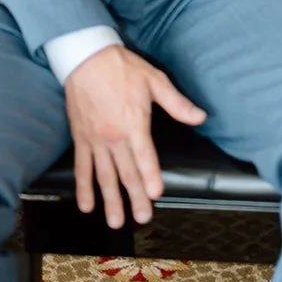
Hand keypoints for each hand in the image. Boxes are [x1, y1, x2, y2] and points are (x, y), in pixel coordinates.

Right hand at [65, 44, 205, 227]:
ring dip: (110, 200)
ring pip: (104, 176)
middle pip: (126, 172)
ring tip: (115, 221)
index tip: (155, 195)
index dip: (150, 176)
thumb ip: (177, 103)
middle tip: (142, 218)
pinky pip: (82, 168)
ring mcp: (95, 140)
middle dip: (134, 197)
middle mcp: (114, 137)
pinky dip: (83, 188)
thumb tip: (200, 116)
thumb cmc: (124, 69)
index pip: (144, 155)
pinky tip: (87, 205)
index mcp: (134, 123)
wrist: (88, 60)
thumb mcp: (155, 81)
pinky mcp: (81, 139)